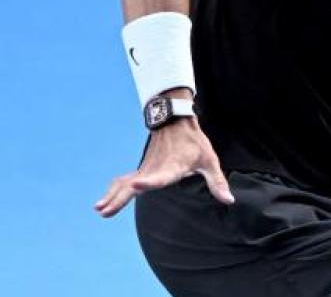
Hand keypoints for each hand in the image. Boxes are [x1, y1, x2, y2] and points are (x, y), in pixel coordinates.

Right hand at [94, 116, 234, 217]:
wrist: (176, 122)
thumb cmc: (194, 142)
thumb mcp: (209, 160)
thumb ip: (217, 182)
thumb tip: (229, 201)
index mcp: (174, 166)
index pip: (161, 177)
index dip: (149, 182)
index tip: (135, 185)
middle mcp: (156, 169)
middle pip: (135, 184)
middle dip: (120, 197)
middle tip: (105, 210)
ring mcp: (146, 168)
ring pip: (125, 184)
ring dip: (112, 196)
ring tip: (99, 210)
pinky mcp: (142, 169)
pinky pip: (123, 181)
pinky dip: (113, 190)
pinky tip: (103, 203)